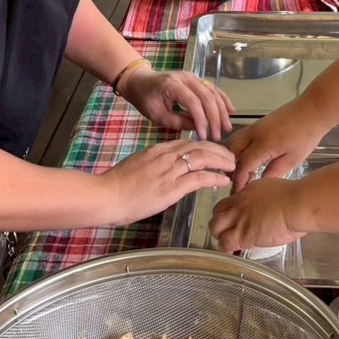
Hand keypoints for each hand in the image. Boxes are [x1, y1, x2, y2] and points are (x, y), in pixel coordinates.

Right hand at [99, 138, 234, 224]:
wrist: (106, 195)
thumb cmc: (116, 186)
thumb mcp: (137, 167)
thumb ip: (153, 166)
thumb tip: (163, 172)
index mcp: (157, 150)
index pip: (187, 143)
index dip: (205, 145)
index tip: (215, 150)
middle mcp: (166, 156)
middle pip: (200, 146)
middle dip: (219, 150)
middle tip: (230, 156)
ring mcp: (169, 171)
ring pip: (203, 158)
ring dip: (221, 161)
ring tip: (232, 166)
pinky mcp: (172, 187)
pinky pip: (199, 178)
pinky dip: (215, 177)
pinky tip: (223, 181)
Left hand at [120, 68, 234, 140]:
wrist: (140, 82)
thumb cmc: (146, 99)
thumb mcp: (156, 115)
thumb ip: (176, 121)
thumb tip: (197, 128)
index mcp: (172, 85)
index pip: (192, 102)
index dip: (201, 120)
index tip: (204, 137)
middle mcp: (185, 77)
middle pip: (207, 97)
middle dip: (215, 118)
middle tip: (218, 136)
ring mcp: (192, 76)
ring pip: (213, 92)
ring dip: (222, 110)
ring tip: (227, 127)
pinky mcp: (196, 79)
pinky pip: (213, 88)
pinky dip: (222, 99)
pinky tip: (231, 111)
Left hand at [209, 177, 305, 253]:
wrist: (297, 204)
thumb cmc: (295, 199)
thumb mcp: (274, 189)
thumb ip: (264, 197)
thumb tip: (268, 206)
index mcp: (247, 192)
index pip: (227, 202)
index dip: (227, 213)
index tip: (233, 220)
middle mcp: (239, 204)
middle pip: (216, 214)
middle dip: (220, 224)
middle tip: (228, 232)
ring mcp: (239, 219)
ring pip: (215, 228)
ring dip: (221, 236)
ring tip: (229, 244)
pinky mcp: (243, 234)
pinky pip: (225, 243)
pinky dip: (227, 249)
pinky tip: (234, 251)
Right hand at [228, 100, 332, 191]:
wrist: (312, 110)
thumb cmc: (306, 135)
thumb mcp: (293, 159)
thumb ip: (274, 173)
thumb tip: (259, 186)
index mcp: (263, 143)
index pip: (242, 165)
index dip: (238, 181)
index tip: (238, 193)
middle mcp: (253, 133)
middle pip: (230, 152)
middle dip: (230, 169)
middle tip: (236, 183)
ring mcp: (254, 126)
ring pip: (232, 142)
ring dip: (231, 158)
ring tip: (239, 174)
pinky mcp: (257, 124)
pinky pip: (239, 138)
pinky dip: (237, 150)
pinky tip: (246, 161)